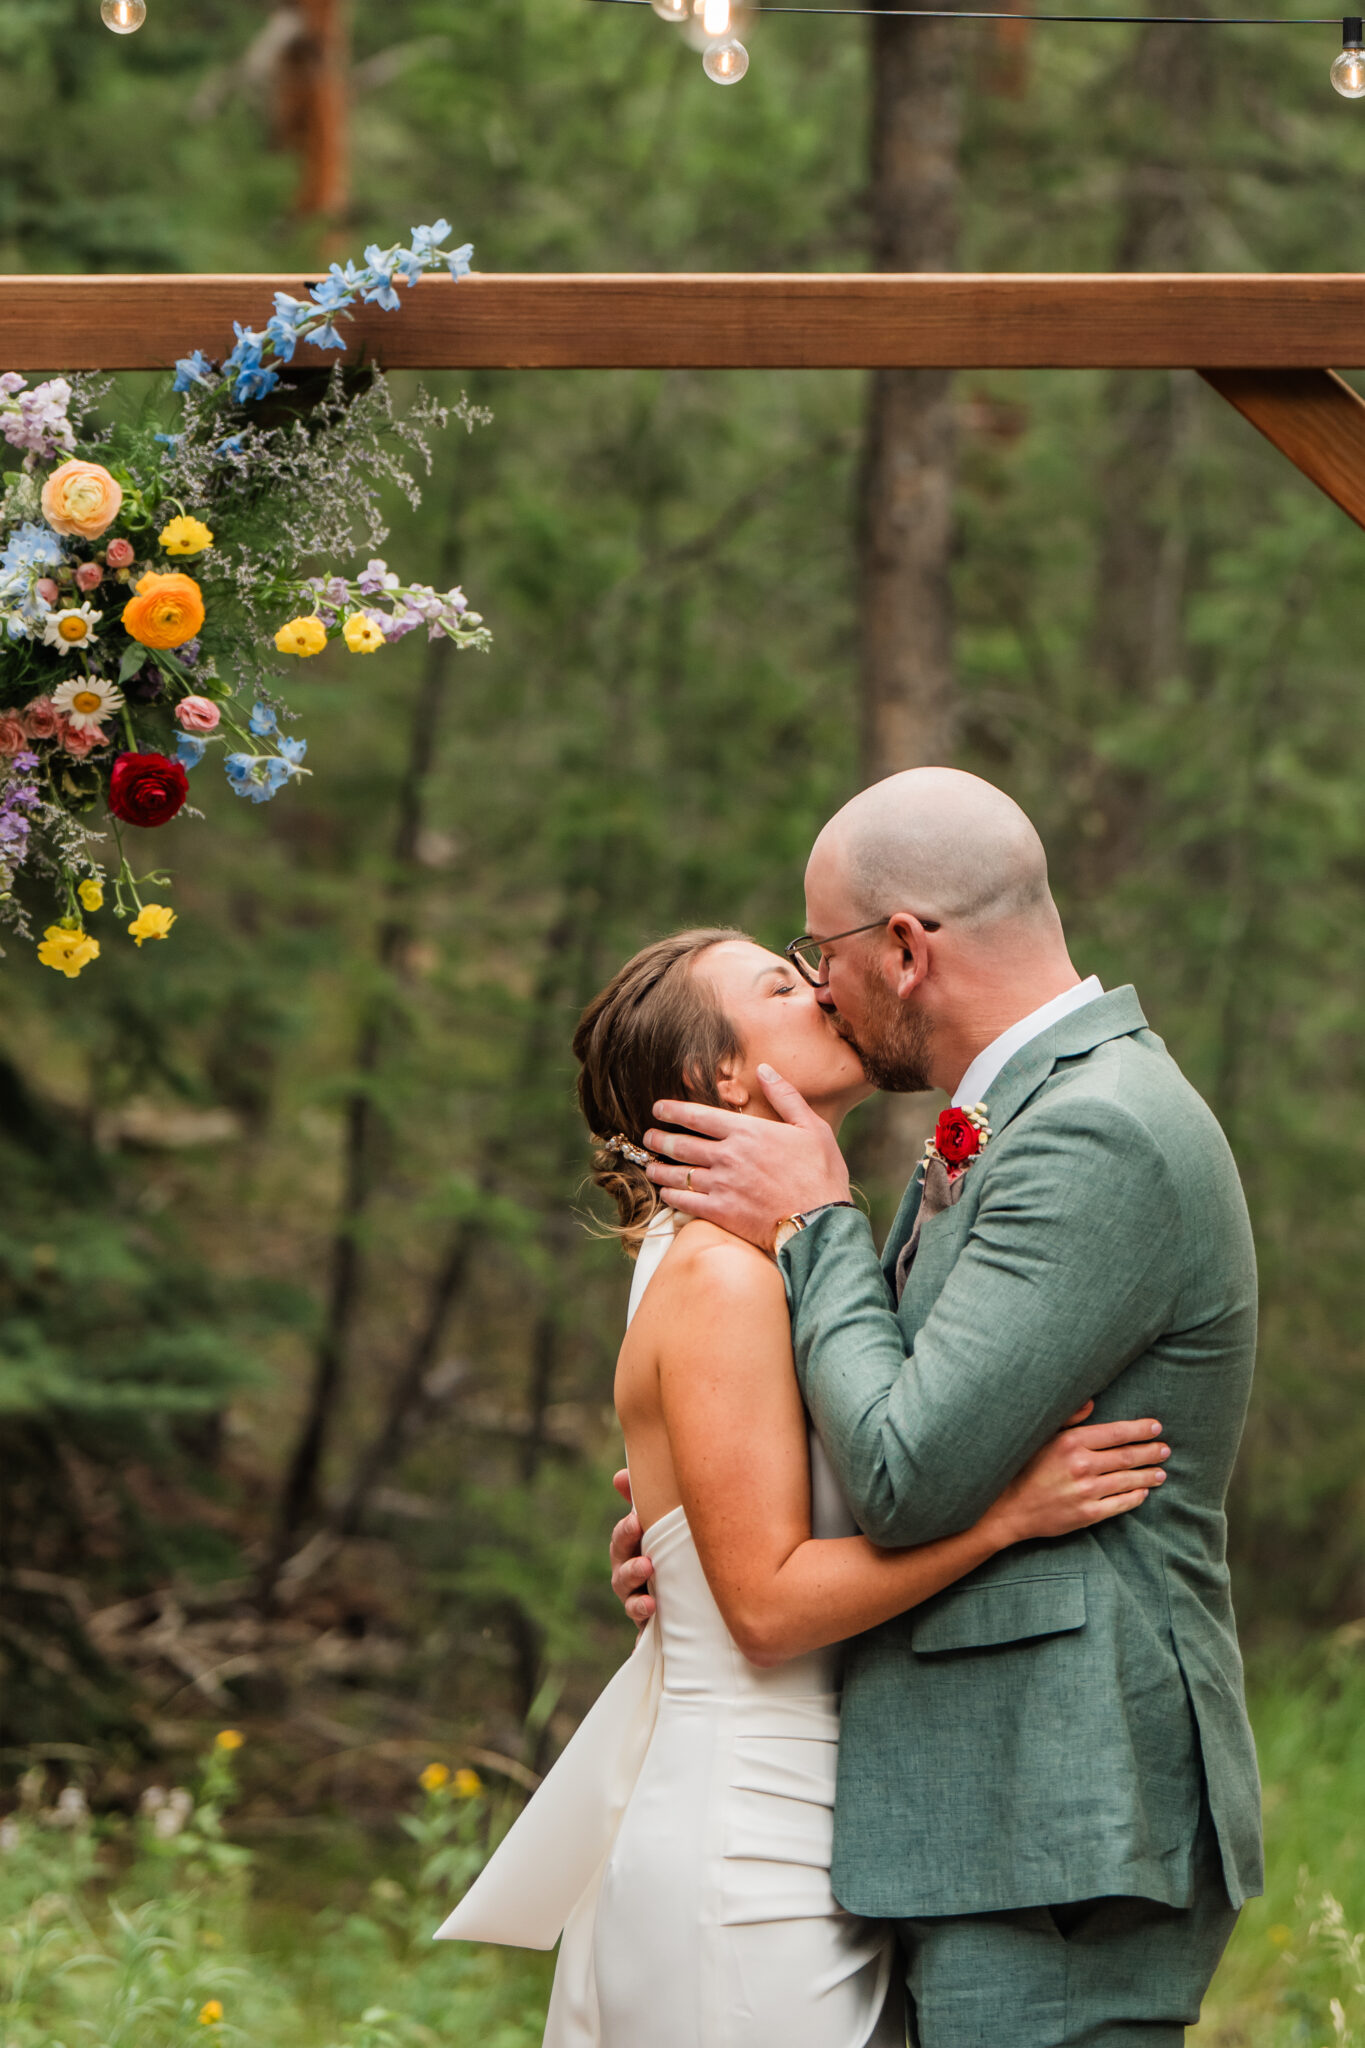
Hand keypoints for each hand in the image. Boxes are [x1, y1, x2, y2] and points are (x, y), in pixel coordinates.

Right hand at [610, 1469, 655, 1627]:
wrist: (689, 1590)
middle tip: (646, 1563)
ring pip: (630, 1603)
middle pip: (622, 1573)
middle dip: (631, 1567)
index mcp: (631, 1550)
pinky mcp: (652, 1626)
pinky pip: (645, 1633)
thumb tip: (619, 1476)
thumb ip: (641, 1497)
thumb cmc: (668, 1544)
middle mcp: (630, 1578)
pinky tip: (650, 1633)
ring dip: (637, 1601)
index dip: (626, 1532)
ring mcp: (639, 1602)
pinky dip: (644, 1635)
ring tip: (651, 1600)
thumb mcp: (659, 1521)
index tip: (636, 1522)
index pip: (621, 1540)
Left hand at [644, 1066, 851, 1249]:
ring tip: (649, 1164)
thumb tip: (766, 1069)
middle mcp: (728, 1156)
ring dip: (659, 1167)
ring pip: (678, 1173)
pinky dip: (671, 1195)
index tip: (658, 1109)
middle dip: (659, 1138)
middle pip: (682, 1143)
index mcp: (747, 1132)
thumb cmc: (821, 1174)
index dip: (673, 1110)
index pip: (698, 1116)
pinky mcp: (720, 1213)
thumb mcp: (812, 1127)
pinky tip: (666, 1192)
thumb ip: (785, 1096)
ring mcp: (721, 1186)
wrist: (821, 1222)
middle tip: (648, 1136)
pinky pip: (685, 1201)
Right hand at [982, 1406, 1170, 1548]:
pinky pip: (1120, 1504)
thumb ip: (1068, 1418)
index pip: (1116, 1433)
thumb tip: (1091, 1401)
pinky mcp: (1088, 1514)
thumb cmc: (1023, 1468)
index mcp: (1071, 1442)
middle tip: (1165, 1450)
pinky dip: (1136, 1497)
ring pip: (1128, 1480)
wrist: (1008, 1508)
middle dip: (1150, 1452)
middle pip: (1127, 1456)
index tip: (1156, 1427)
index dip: (1140, 1430)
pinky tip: (1143, 1492)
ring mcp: (1086, 1491)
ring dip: (1148, 1475)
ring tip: (1161, 1472)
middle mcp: (1082, 1465)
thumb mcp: (1041, 1437)